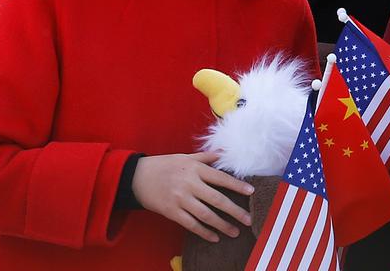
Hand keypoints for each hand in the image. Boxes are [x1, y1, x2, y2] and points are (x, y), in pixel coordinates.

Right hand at [131, 152, 253, 241]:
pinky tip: (214, 237)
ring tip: (235, 232)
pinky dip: (203, 232)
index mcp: (195, 169)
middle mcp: (189, 184)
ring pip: (205, 215)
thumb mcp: (185, 157)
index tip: (252, 192)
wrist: (137, 177)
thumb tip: (225, 152)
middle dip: (235, 210)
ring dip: (222, 225)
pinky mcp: (171, 212)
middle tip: (249, 219)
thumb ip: (206, 157)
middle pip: (217, 199)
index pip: (221, 178)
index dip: (237, 185)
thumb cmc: (164, 165)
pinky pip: (190, 224)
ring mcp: (180, 199)